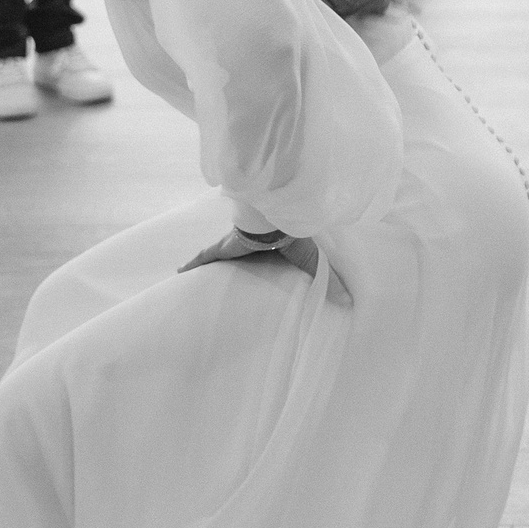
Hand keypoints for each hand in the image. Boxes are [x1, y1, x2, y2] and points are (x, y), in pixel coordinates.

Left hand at [177, 228, 346, 304]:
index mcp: (271, 248)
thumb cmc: (294, 240)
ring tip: (196, 274)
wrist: (273, 224)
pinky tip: (178, 271)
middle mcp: (249, 246)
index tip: (260, 269)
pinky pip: (203, 257)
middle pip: (238, 255)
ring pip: (218, 255)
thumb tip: (350, 303)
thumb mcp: (313, 265)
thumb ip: (328, 282)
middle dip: (231, 260)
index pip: (265, 256)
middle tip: (224, 275)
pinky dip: (192, 264)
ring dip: (209, 262)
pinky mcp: (221, 248)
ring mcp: (233, 246)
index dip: (261, 260)